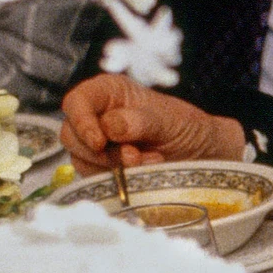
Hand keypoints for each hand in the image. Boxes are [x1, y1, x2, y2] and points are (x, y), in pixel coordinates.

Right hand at [62, 74, 243, 170]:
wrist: (201, 156)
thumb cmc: (185, 128)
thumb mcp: (168, 120)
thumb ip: (140, 121)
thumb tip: (110, 127)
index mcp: (109, 93)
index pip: (76, 102)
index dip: (82, 121)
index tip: (100, 142)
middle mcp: (97, 115)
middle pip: (71, 134)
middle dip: (101, 151)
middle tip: (135, 157)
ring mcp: (97, 143)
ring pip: (79, 158)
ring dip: (112, 166)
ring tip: (149, 162)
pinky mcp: (101, 168)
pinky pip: (93, 176)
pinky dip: (115, 179)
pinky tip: (143, 173)